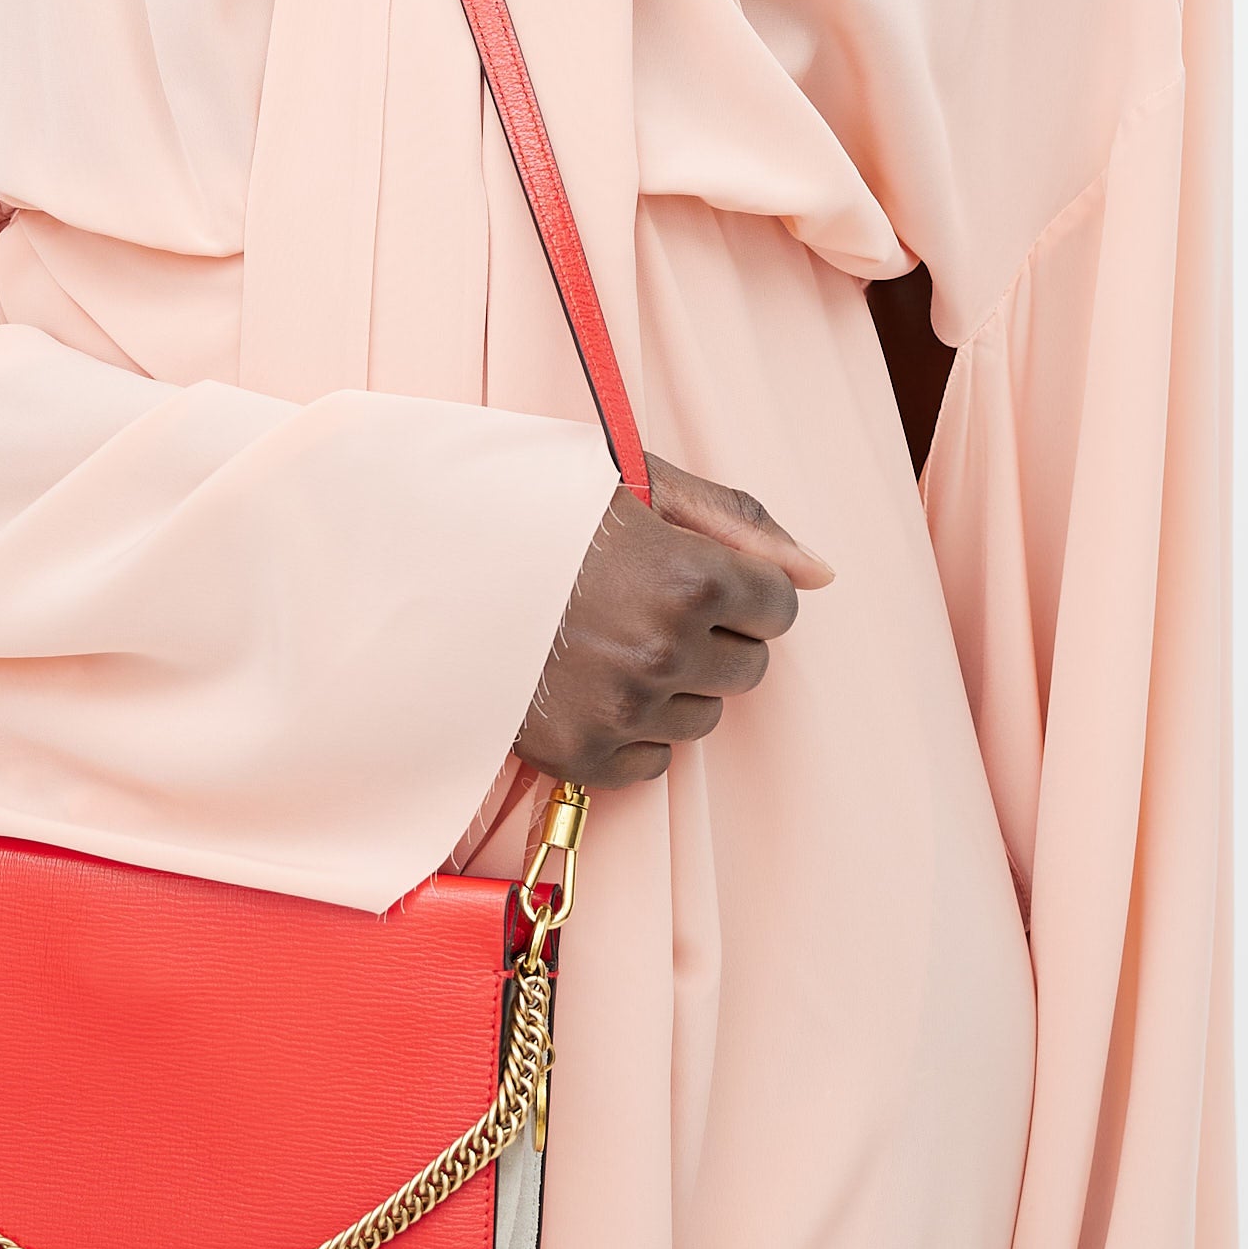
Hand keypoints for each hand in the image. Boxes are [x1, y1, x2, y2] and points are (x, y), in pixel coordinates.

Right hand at [515, 454, 830, 788]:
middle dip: (711, 637)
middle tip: (642, 604)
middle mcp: (663, 650)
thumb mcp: (640, 484)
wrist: (425, 567)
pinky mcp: (583, 758)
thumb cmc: (538, 512)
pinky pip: (655, 764)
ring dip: (671, 685)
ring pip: (703, 718)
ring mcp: (623, 710)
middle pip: (748, 669)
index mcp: (688, 576)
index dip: (739, 586)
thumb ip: (739, 520)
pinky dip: (630, 732)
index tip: (691, 571)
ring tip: (607, 641)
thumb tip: (822, 574)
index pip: (779, 608)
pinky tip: (584, 683)